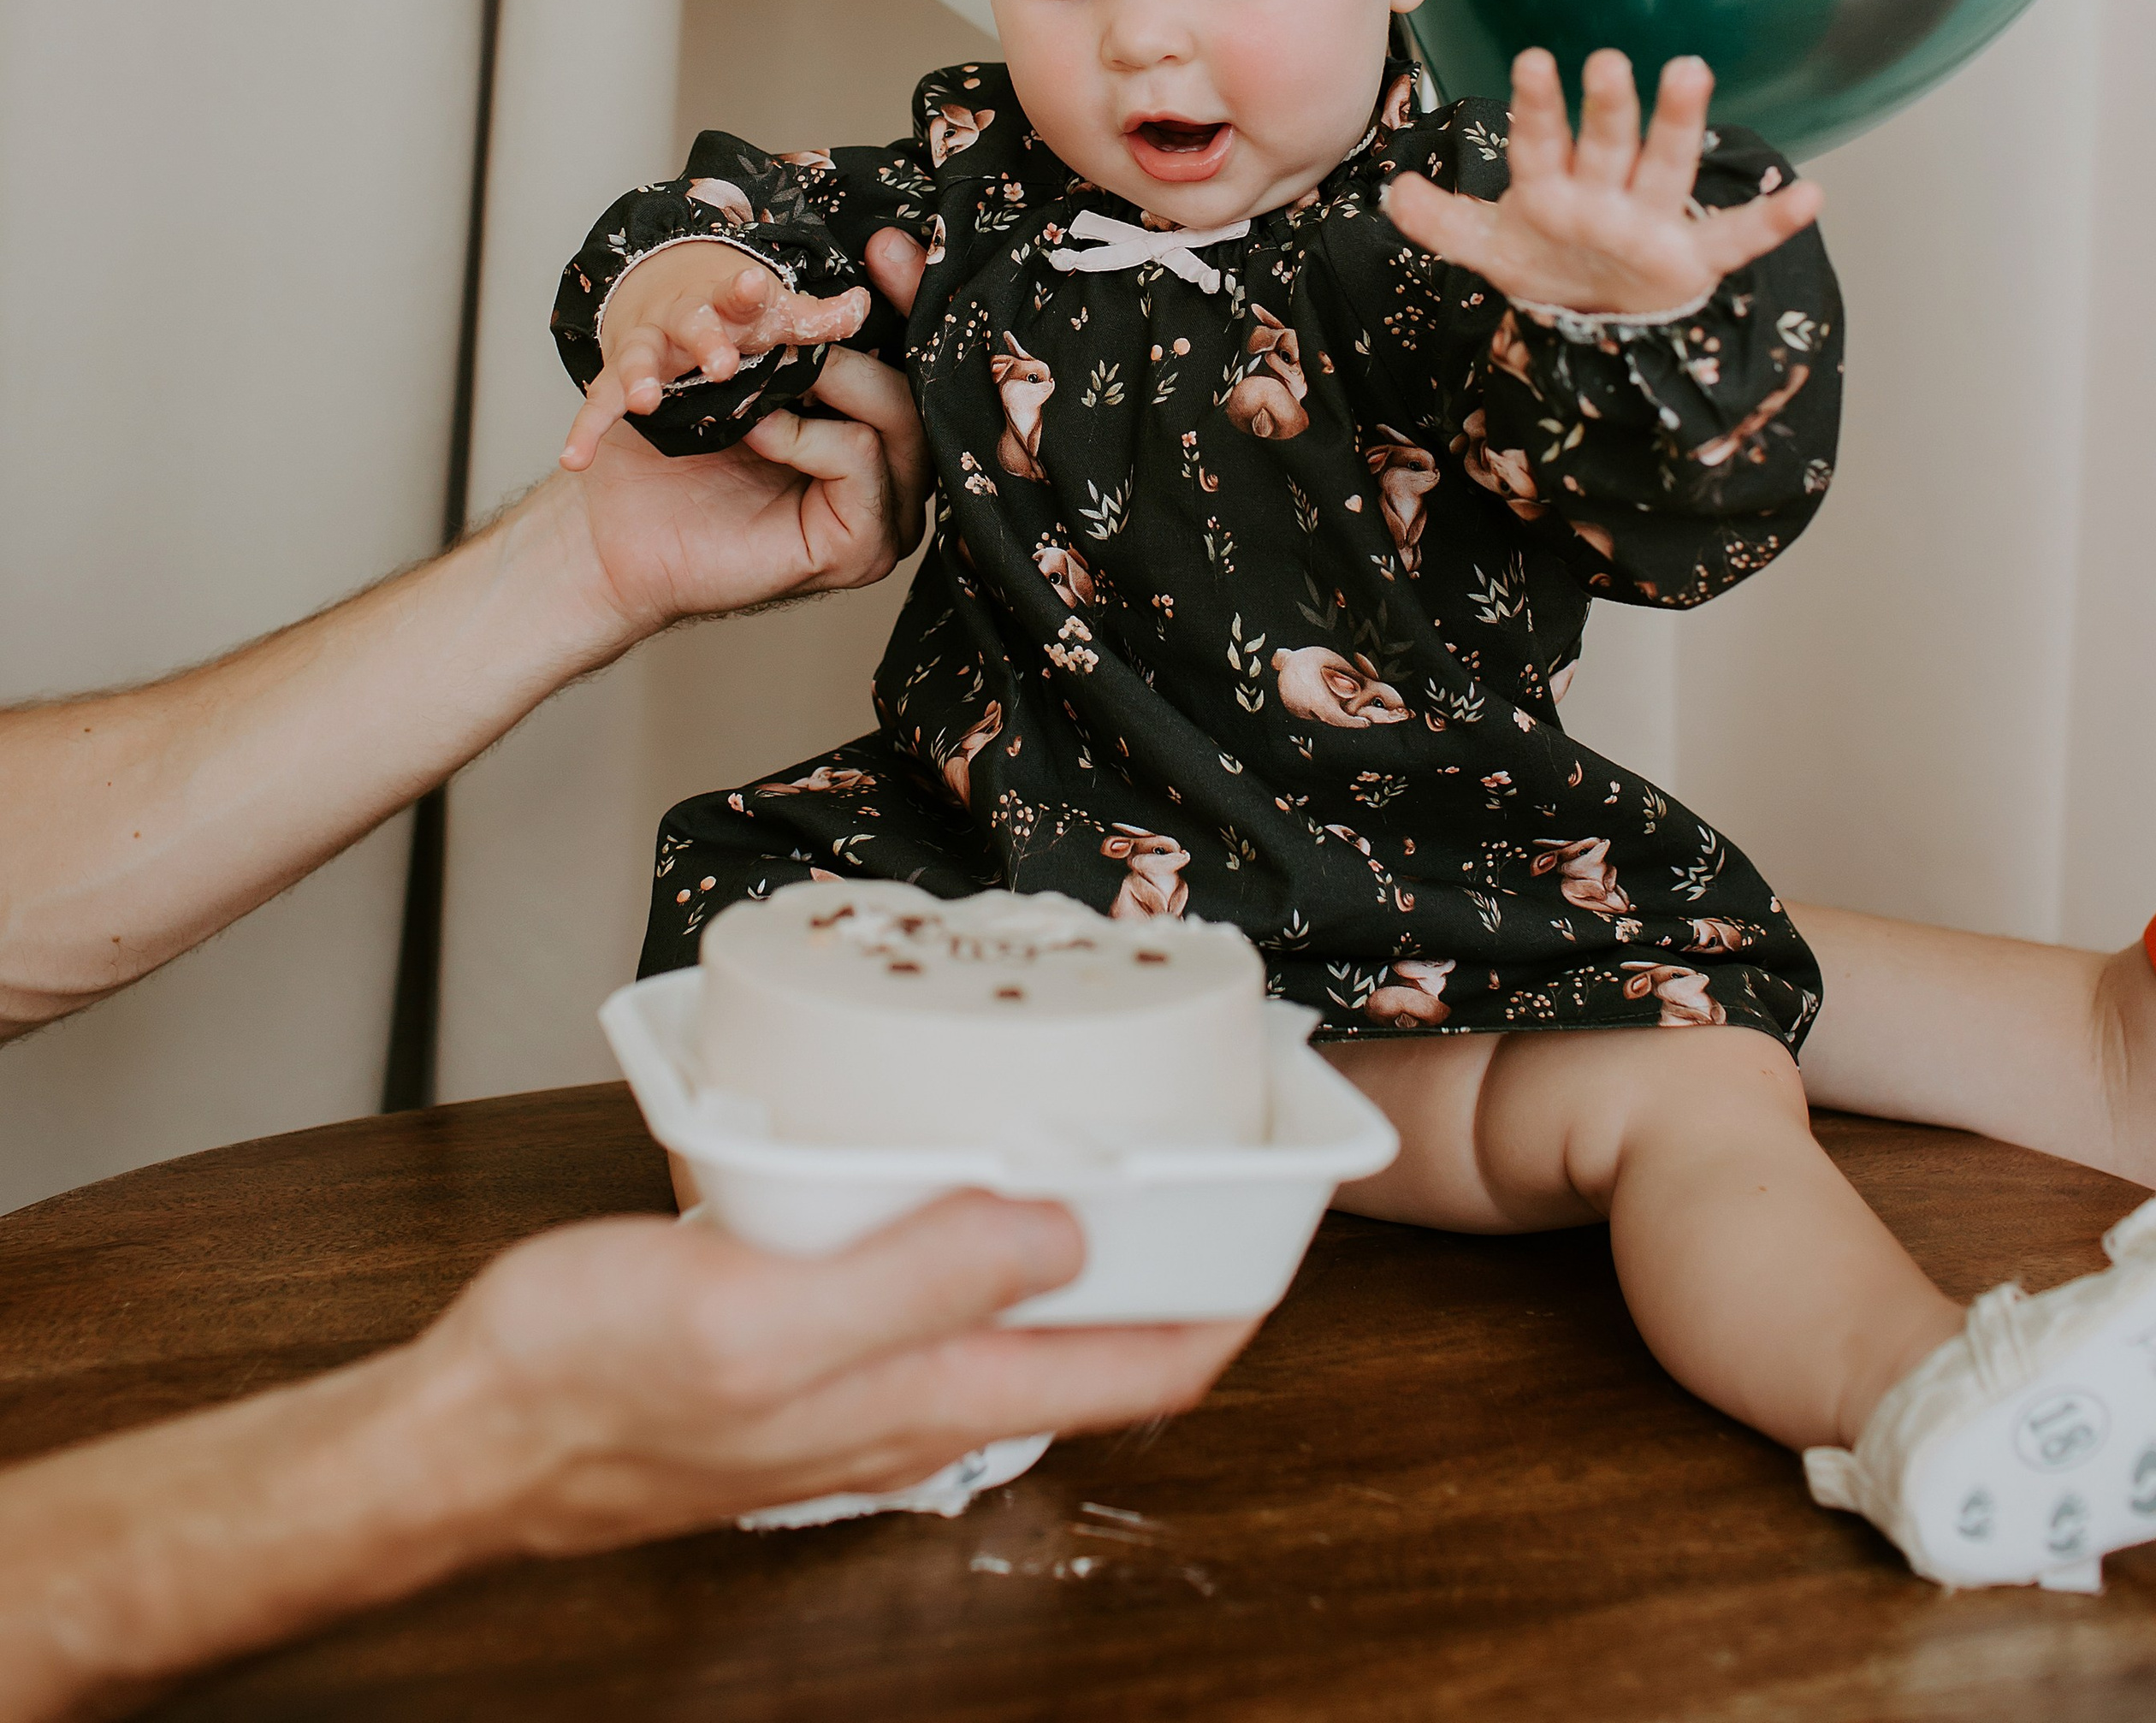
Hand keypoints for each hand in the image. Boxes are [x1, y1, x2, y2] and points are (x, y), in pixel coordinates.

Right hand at [428, 1194, 1252, 1552]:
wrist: (464, 1430)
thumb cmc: (586, 1381)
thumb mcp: (761, 1316)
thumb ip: (917, 1282)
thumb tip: (1065, 1234)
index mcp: (925, 1395)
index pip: (1142, 1369)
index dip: (1232, 1293)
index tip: (1289, 1206)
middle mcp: (913, 1395)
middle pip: (1095, 1334)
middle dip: (1171, 1247)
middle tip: (1211, 1133)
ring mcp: (860, 1373)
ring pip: (1016, 1302)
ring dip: (1081, 1229)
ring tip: (1109, 1125)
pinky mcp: (802, 1335)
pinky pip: (929, 1280)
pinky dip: (976, 1218)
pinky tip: (946, 1151)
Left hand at [553, 229, 934, 646]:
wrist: (613, 532)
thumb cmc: (671, 450)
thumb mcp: (739, 364)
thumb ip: (793, 330)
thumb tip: (851, 265)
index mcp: (873, 423)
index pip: (917, 356)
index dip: (911, 295)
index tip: (884, 247)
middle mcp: (894, 469)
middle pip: (918, 384)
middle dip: (862, 335)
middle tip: (798, 316)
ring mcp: (886, 514)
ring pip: (900, 418)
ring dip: (829, 381)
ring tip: (760, 376)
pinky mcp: (862, 549)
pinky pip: (862, 463)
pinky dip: (808, 438)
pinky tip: (757, 432)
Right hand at [562, 243, 871, 472]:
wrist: (658, 359)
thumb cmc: (734, 339)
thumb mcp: (774, 328)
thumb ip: (816, 324)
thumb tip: (862, 306)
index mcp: (735, 309)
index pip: (748, 295)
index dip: (753, 292)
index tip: (762, 286)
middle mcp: (688, 325)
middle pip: (696, 323)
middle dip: (706, 339)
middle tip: (722, 362)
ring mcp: (649, 354)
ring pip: (642, 358)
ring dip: (642, 376)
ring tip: (647, 399)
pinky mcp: (614, 388)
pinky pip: (596, 408)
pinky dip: (585, 430)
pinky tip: (575, 457)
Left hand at [1386, 48, 1822, 318]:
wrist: (1594, 315)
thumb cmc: (1547, 262)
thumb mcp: (1490, 248)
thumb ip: (1443, 223)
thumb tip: (1394, 192)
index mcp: (1554, 185)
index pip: (1542, 140)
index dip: (1539, 106)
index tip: (1536, 61)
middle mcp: (1606, 192)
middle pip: (1607, 143)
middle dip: (1608, 107)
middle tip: (1609, 61)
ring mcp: (1652, 220)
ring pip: (1667, 166)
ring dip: (1680, 123)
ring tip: (1691, 72)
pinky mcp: (1692, 258)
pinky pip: (1738, 238)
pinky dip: (1774, 220)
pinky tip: (1809, 193)